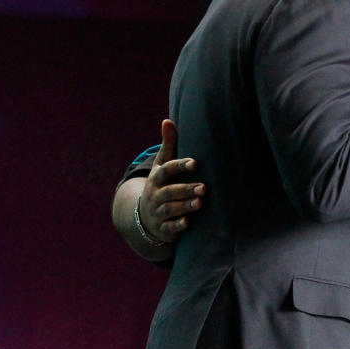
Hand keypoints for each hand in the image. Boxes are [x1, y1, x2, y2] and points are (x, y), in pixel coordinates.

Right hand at [138, 119, 205, 242]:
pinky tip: (188, 223)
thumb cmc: (161, 184)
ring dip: (185, 206)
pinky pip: (169, 228)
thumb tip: (167, 121)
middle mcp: (155, 195)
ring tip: (200, 203)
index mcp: (157, 178)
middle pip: (170, 192)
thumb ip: (168, 145)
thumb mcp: (161, 166)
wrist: (145, 216)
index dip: (179, 166)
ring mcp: (158, 212)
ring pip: (170, 209)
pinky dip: (177, 225)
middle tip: (204, 187)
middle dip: (186, 189)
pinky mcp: (163, 228)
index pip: (167, 170)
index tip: (195, 163)